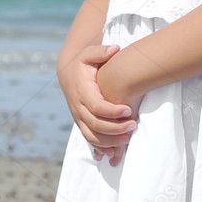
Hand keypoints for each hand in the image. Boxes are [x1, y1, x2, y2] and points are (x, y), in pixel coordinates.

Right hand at [57, 44, 138, 164]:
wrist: (68, 75)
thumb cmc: (83, 64)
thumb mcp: (89, 54)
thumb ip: (101, 51)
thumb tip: (115, 49)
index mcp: (82, 91)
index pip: (96, 106)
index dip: (112, 111)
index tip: (128, 109)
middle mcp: (79, 107)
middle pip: (96, 124)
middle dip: (115, 128)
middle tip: (134, 125)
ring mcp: (79, 118)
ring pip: (92, 136)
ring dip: (110, 141)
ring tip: (129, 138)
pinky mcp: (81, 124)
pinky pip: (90, 140)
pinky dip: (102, 148)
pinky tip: (115, 152)